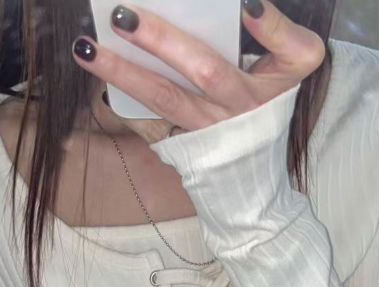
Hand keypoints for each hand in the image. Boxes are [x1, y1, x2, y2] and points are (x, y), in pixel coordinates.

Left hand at [71, 1, 325, 144]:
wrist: (252, 176)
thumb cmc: (267, 100)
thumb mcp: (285, 62)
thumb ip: (269, 31)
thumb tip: (232, 6)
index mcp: (288, 74)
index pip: (292, 48)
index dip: (270, 25)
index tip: (248, 4)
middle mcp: (250, 104)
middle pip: (207, 70)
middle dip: (164, 39)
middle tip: (123, 15)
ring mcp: (216, 127)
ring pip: (166, 96)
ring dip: (123, 70)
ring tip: (86, 46)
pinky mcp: (189, 141)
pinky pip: (150, 116)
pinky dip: (122, 92)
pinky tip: (94, 66)